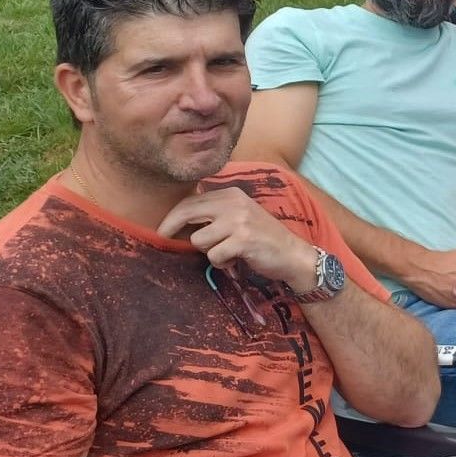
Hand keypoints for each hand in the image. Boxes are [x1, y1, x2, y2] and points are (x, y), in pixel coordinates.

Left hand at [159, 187, 319, 294]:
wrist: (293, 254)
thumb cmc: (262, 238)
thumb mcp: (239, 216)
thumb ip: (215, 213)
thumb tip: (177, 219)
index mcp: (232, 194)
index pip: (190, 201)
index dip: (172, 217)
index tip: (163, 230)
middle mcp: (235, 203)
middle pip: (187, 213)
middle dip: (171, 229)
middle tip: (164, 238)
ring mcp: (240, 221)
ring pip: (199, 240)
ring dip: (209, 252)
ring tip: (226, 253)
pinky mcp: (244, 240)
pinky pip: (214, 255)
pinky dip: (222, 263)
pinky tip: (235, 260)